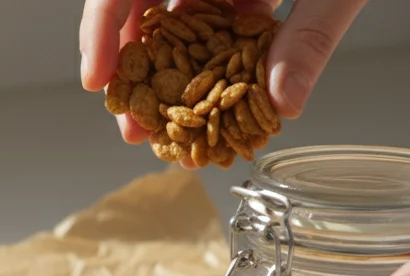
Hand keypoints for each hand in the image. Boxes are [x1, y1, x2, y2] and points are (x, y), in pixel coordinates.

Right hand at [78, 0, 366, 161]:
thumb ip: (310, 32)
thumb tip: (284, 101)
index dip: (101, 30)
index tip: (99, 81)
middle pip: (146, 5)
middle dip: (136, 69)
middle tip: (135, 127)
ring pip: (182, 17)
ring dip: (174, 71)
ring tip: (171, 128)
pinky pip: (222, 15)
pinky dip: (215, 57)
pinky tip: (215, 102)